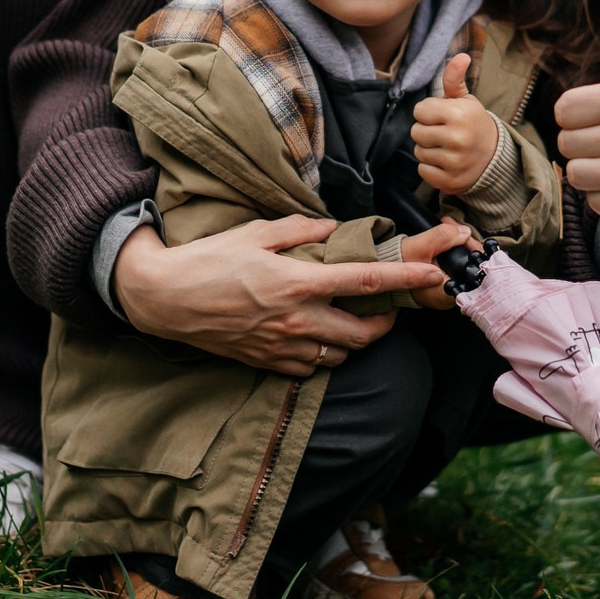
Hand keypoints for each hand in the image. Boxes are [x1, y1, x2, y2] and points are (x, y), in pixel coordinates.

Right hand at [110, 215, 447, 376]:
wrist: (164, 299)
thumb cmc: (209, 259)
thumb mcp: (256, 232)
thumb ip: (301, 231)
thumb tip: (333, 230)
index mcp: (298, 283)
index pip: (365, 283)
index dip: (405, 281)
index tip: (434, 276)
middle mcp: (296, 320)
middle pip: (363, 334)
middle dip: (385, 324)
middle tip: (387, 309)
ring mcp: (281, 347)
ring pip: (340, 356)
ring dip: (354, 342)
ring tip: (349, 321)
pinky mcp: (266, 363)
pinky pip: (310, 368)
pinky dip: (322, 355)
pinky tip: (314, 336)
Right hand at [396, 218, 481, 308]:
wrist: (382, 271)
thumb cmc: (397, 264)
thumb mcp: (419, 246)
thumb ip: (442, 237)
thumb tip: (464, 232)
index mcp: (446, 294)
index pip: (475, 277)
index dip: (476, 256)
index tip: (468, 240)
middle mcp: (449, 299)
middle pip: (472, 271)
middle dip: (468, 247)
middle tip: (460, 231)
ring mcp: (447, 294)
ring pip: (465, 268)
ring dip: (461, 247)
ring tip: (453, 230)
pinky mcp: (443, 286)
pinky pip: (457, 268)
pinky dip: (455, 253)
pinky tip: (449, 239)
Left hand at [410, 53, 499, 193]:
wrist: (494, 158)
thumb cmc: (473, 124)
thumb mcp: (466, 100)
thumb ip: (455, 79)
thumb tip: (461, 55)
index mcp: (459, 114)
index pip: (419, 111)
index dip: (428, 112)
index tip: (442, 116)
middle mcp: (457, 138)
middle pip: (416, 132)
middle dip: (426, 130)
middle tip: (443, 132)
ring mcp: (454, 162)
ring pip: (418, 151)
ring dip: (428, 149)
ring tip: (445, 147)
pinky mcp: (450, 181)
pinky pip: (422, 170)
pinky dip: (430, 167)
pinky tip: (445, 162)